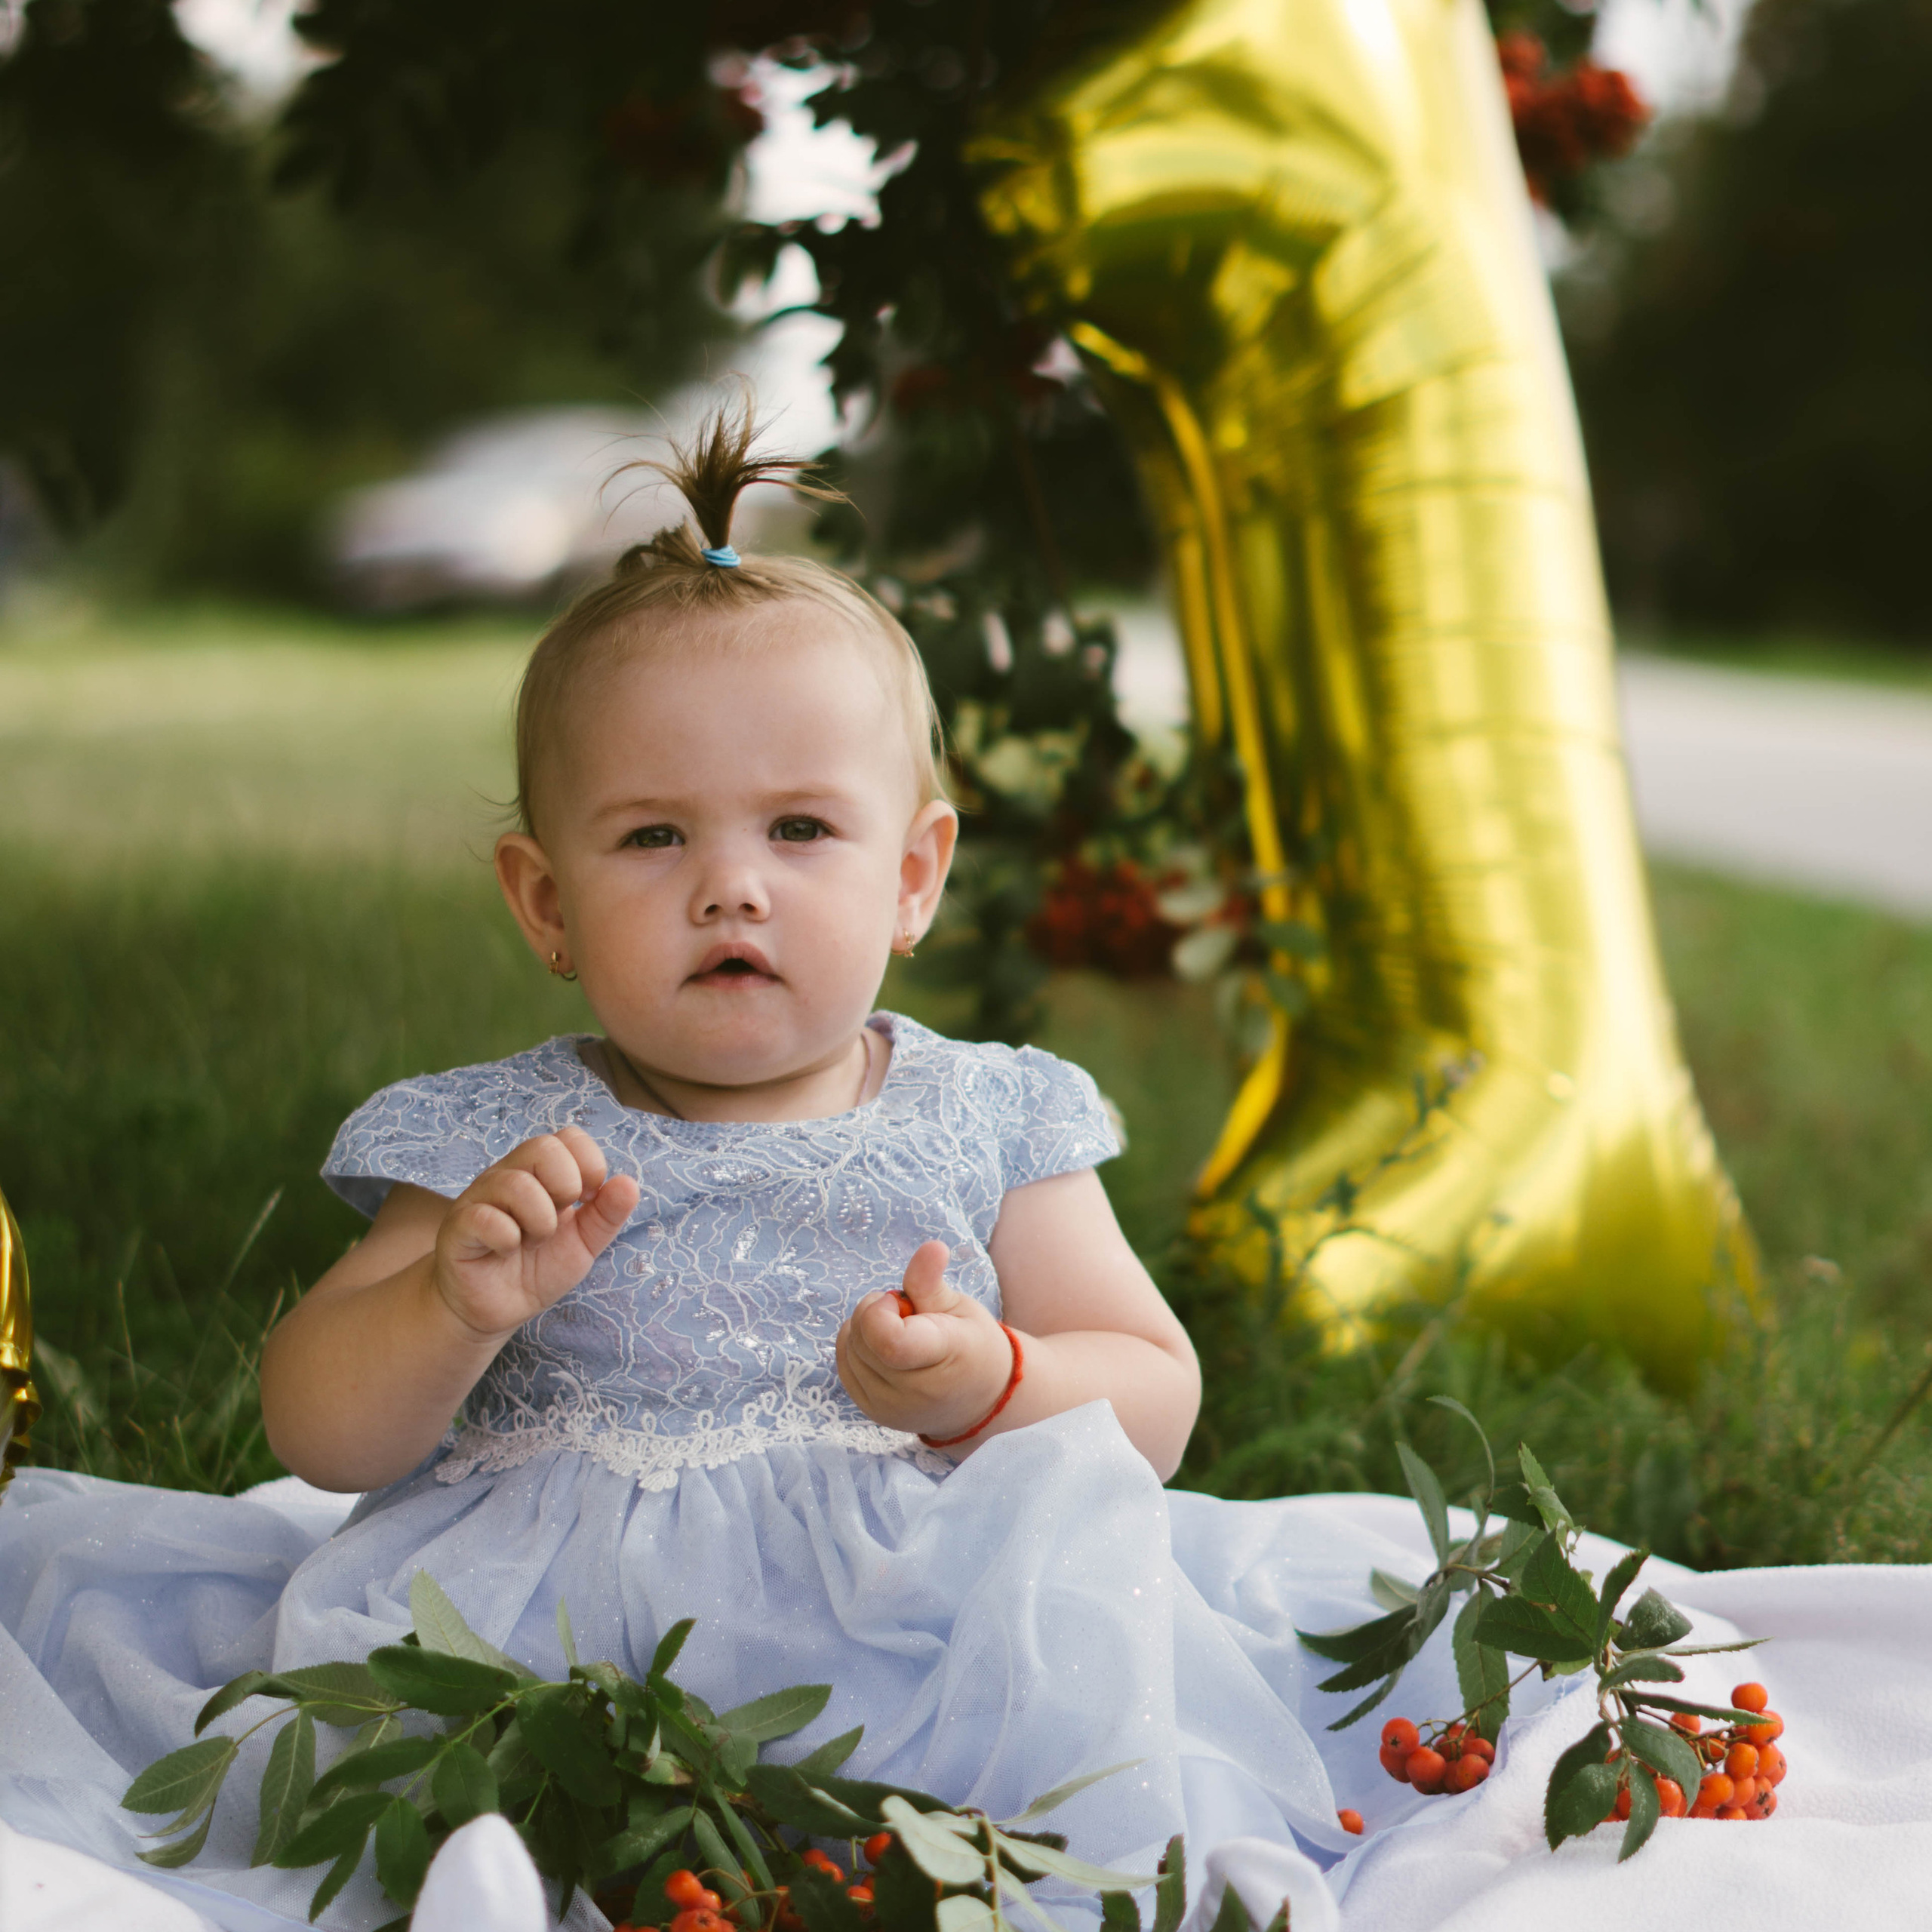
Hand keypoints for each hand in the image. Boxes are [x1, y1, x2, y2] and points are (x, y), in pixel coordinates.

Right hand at [431, 1128, 639, 1341]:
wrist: (494, 1310)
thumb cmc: (537, 1269)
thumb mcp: (583, 1243)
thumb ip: (607, 1214)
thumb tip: (629, 1183)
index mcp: (540, 1174)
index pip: (569, 1137)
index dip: (589, 1164)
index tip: (588, 1199)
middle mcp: (508, 1175)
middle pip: (543, 1147)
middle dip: (565, 1186)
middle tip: (559, 1220)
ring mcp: (480, 1198)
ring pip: (516, 1184)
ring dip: (540, 1221)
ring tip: (533, 1242)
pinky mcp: (458, 1227)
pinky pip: (485, 1218)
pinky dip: (507, 1239)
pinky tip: (506, 1251)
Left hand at [835, 1239, 1014, 1442]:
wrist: (980, 1399)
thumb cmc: (971, 1344)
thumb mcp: (958, 1306)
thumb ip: (932, 1280)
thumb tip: (931, 1247)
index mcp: (944, 1357)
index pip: (889, 1341)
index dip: (881, 1311)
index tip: (900, 1301)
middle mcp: (915, 1392)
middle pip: (862, 1337)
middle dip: (875, 1310)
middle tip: (906, 1314)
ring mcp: (890, 1408)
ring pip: (849, 1347)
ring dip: (865, 1329)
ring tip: (900, 1333)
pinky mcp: (872, 1413)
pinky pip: (844, 1363)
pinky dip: (857, 1346)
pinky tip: (884, 1347)